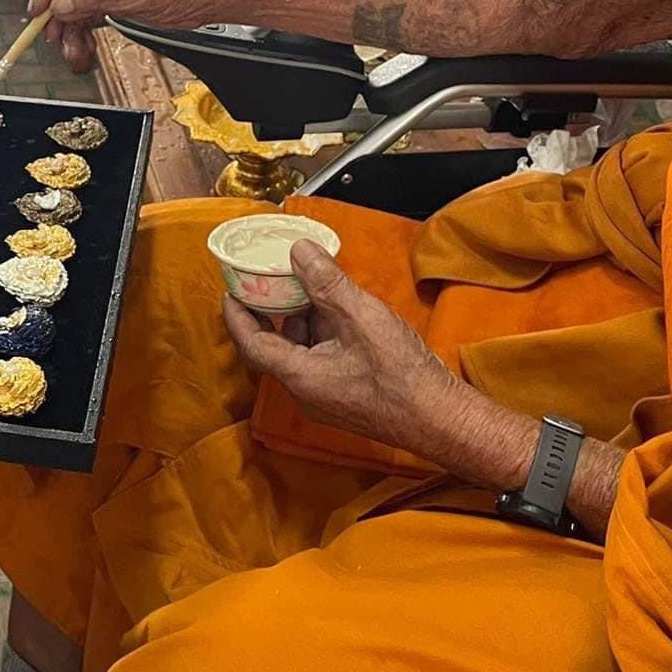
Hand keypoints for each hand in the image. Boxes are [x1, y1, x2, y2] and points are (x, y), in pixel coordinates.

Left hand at [222, 240, 457, 454]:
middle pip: (275, 345)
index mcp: (299, 376)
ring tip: (315, 288)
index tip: (230, 290)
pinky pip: (321, 360)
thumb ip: (326, 283)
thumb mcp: (360, 317)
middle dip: (273, 311)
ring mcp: (326, 397)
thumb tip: (298, 252)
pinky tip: (342, 314)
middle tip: (272, 280)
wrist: (441, 419)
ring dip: (303, 320)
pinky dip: (323, 334)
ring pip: (301, 352)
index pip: (251, 343)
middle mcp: (306, 391)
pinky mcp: (345, 397)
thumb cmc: (403, 377)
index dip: (237, 315)